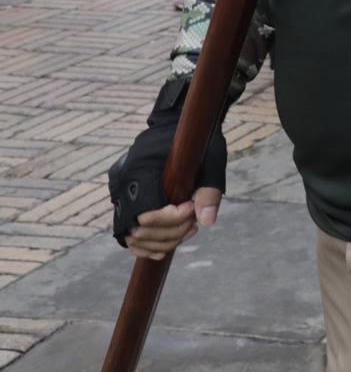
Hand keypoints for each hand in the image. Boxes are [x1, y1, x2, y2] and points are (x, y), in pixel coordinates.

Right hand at [108, 81, 226, 260]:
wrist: (178, 124)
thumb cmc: (196, 141)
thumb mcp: (210, 161)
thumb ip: (208, 191)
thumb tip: (207, 222)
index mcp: (138, 170)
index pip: (146, 213)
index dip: (171, 219)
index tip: (192, 210)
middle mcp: (121, 183)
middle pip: (139, 229)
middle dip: (170, 234)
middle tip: (194, 225)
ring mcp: (118, 192)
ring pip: (131, 236)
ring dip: (161, 241)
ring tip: (188, 231)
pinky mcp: (123, 198)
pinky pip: (127, 232)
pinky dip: (145, 244)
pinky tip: (166, 247)